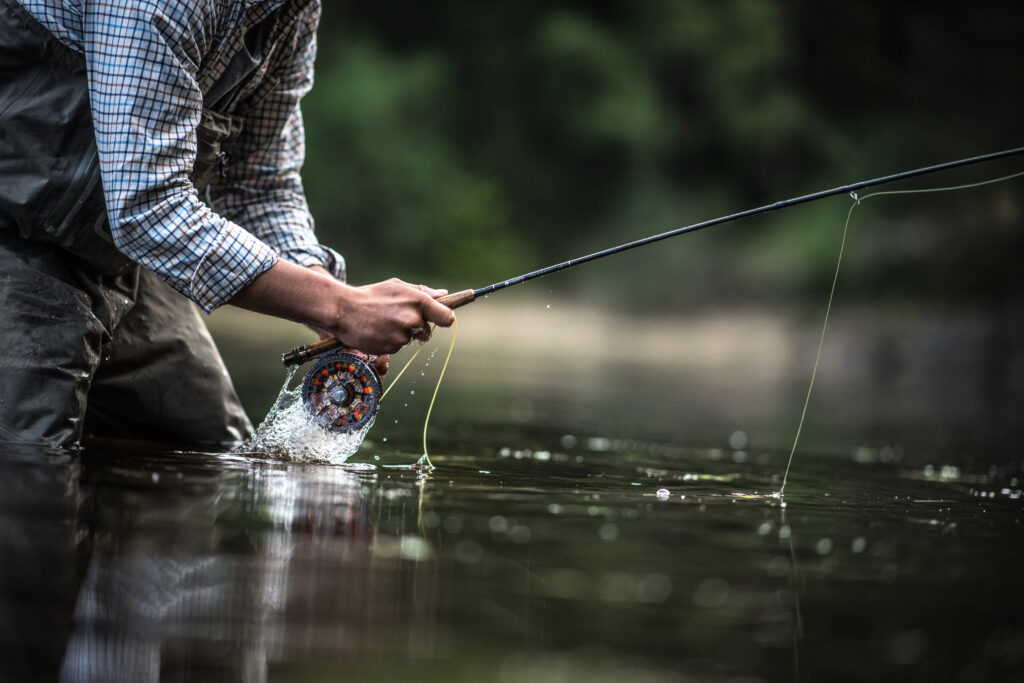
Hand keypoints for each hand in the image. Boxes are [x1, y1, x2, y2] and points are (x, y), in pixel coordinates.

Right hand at [330, 278, 454, 354]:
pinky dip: (389, 341)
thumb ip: (422, 292)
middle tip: (397, 317)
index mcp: (418, 302)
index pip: (446, 317)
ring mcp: (401, 336)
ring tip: (383, 322)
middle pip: (426, 332)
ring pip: (410, 339)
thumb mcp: (397, 286)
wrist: (343, 310)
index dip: (444, 319)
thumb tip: (444, 295)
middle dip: (416, 327)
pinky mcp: (390, 349)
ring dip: (401, 334)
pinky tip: (377, 331)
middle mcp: (412, 320)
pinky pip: (397, 347)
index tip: (440, 318)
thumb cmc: (372, 295)